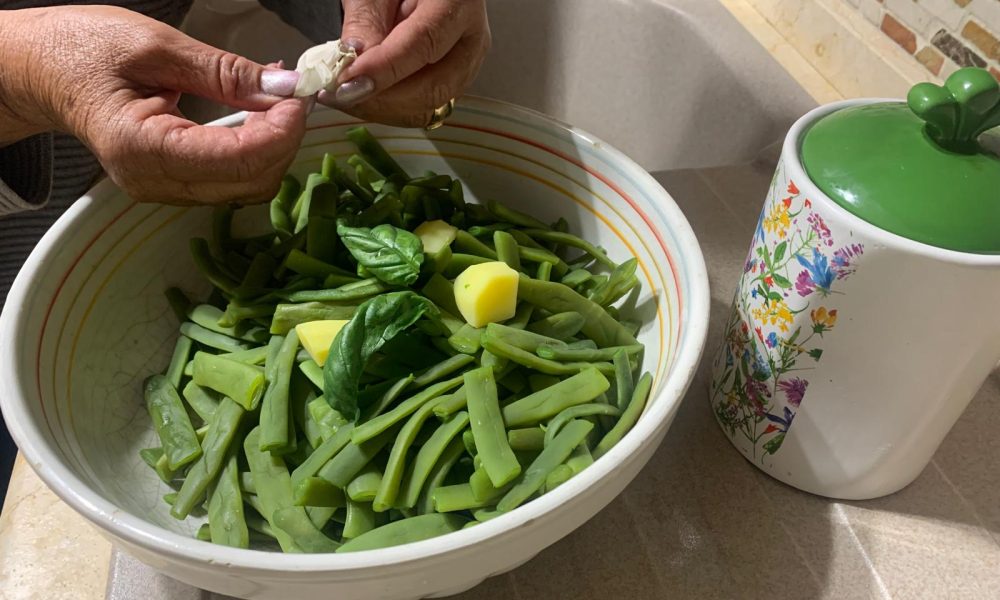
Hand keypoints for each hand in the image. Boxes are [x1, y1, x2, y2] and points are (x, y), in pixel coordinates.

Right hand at [0, 6, 306, 204]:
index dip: (280, 132)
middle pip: (249, 182)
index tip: (298, 97)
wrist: (39, 71)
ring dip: (273, 149)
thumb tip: (284, 88)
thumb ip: (224, 71)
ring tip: (277, 104)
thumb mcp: (156, 46)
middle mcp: (152, 181)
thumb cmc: (82, 49)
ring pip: (245, 187)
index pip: (236, 160)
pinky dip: (255, 153)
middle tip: (292, 97)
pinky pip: (229, 180)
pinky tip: (259, 120)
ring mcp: (161, 189)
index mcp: (141, 147)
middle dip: (283, 142)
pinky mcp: (171, 184)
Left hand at [321, 0, 489, 127]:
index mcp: (459, 1)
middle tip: (338, 95)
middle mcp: (472, 39)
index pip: (424, 43)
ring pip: (429, 105)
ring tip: (345, 95)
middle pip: (434, 86)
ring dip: (383, 109)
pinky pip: (422, 108)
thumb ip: (366, 21)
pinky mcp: (452, 81)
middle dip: (383, 100)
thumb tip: (353, 66)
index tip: (347, 84)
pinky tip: (364, 95)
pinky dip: (390, 109)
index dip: (384, 69)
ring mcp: (466, 64)